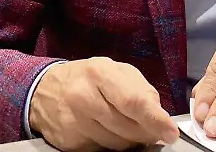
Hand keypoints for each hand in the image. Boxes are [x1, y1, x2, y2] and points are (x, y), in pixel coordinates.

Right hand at [28, 57, 178, 151]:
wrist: (44, 90)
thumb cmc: (86, 78)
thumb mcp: (114, 71)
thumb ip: (139, 89)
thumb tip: (159, 115)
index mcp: (100, 73)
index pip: (133, 102)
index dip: (155, 120)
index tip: (170, 132)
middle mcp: (83, 97)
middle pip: (127, 128)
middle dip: (147, 133)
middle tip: (155, 131)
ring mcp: (74, 122)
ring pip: (116, 144)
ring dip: (130, 141)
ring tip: (129, 128)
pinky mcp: (69, 142)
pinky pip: (101, 151)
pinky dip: (112, 146)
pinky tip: (110, 133)